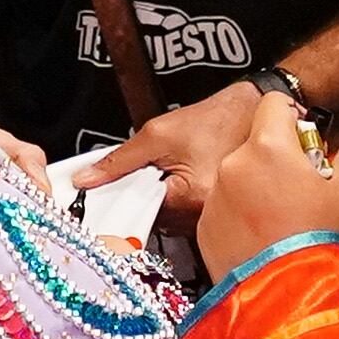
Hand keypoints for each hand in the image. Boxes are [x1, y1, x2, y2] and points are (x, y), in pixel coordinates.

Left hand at [72, 81, 263, 225]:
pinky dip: (176, 205)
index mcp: (192, 197)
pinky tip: (183, 182)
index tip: (108, 195)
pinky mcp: (216, 217)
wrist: (251, 115)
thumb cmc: (214, 121)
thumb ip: (119, 160)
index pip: (140, 213)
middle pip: (154, 222)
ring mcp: (214, 220)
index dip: (123, 200)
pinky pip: (185, 220)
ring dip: (161, 203)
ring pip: (169, 223)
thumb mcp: (158, 133)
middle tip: (151, 173)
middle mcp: (207, 216)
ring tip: (173, 173)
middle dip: (144, 200)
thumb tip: (87, 178)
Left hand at [196, 93, 338, 277]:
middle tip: (300, 194)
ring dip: (256, 191)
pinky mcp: (203, 231)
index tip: (306, 143)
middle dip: (276, 162)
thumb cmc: (326, 239)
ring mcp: (213, 200)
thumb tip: (338, 157)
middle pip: (255, 146)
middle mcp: (232, 165)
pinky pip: (225, 211)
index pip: (274, 104)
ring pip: (238, 180)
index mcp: (268, 147)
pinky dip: (241, 219)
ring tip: (281, 225)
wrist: (291, 301)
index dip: (294, 117)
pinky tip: (262, 243)